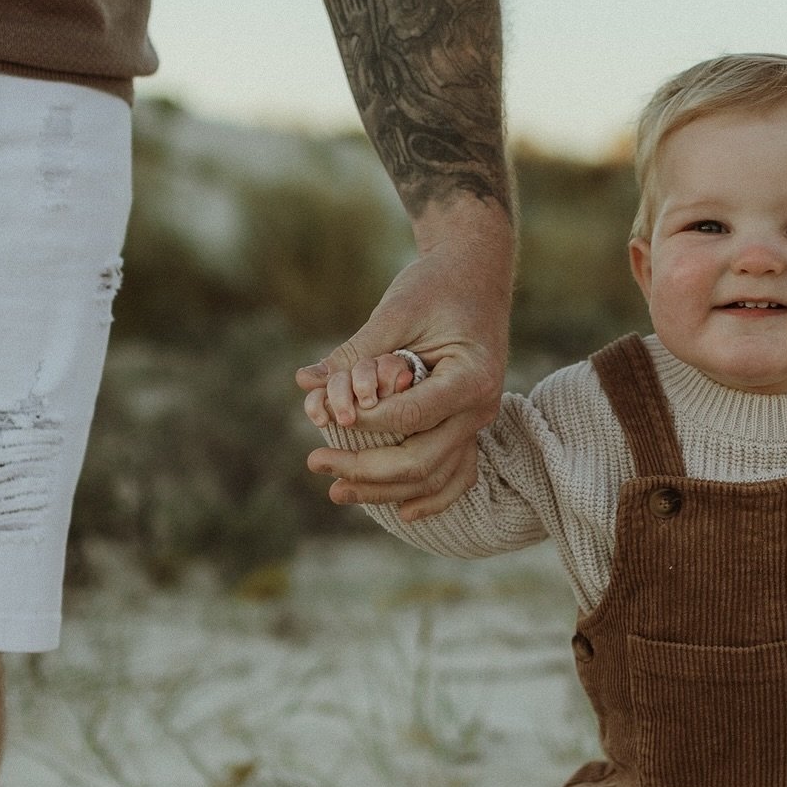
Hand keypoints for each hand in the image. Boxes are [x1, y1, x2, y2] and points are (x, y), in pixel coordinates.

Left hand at [297, 204, 512, 519]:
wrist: (477, 273)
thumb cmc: (437, 286)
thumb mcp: (395, 311)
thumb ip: (356, 353)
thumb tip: (305, 384)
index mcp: (470, 378)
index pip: (410, 417)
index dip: (363, 423)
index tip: (324, 415)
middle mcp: (480, 409)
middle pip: (421, 461)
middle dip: (365, 469)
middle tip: (316, 460)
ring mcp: (478, 422)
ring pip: (435, 477)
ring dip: (385, 491)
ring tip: (337, 489)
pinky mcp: (467, 425)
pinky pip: (456, 474)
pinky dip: (432, 497)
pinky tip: (402, 512)